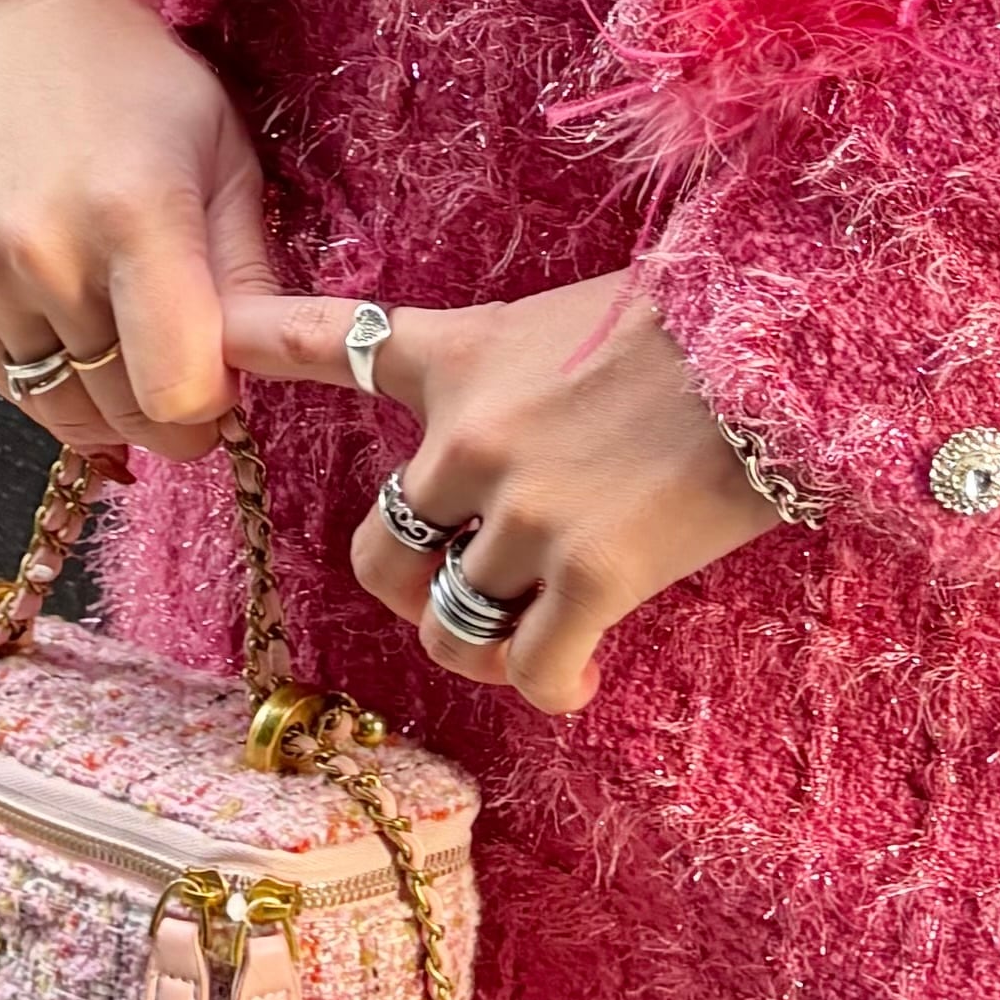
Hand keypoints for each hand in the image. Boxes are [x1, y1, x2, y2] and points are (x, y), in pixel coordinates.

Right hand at [0, 0, 282, 465]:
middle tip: (186, 372)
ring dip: (106, 400)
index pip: (175, 390)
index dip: (210, 408)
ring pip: (58, 405)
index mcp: (137, 215)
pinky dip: (50, 379)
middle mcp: (46, 247)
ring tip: (131, 344)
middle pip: (119, 409)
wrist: (40, 12)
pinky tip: (78, 332)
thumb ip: (248, 280)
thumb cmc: (148, 83)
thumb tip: (258, 377)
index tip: (224, 386)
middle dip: (166, 414)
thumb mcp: (227, 163)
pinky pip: (5, 378)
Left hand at [213, 264, 793, 722]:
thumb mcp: (579, 312)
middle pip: (381, 547)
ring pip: (450, 625)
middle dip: (409, 588)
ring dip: (480, 650)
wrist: (782, 348)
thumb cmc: (703, 321)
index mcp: (462, 354)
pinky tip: (577, 682)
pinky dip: (551, 687)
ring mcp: (525, 513)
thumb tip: (529, 435)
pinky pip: (534, 669)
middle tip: (459, 598)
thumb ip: (523, 372)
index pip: (336, 342)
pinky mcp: (591, 573)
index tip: (218, 347)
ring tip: (525, 651)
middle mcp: (471, 438)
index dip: (261, 343)